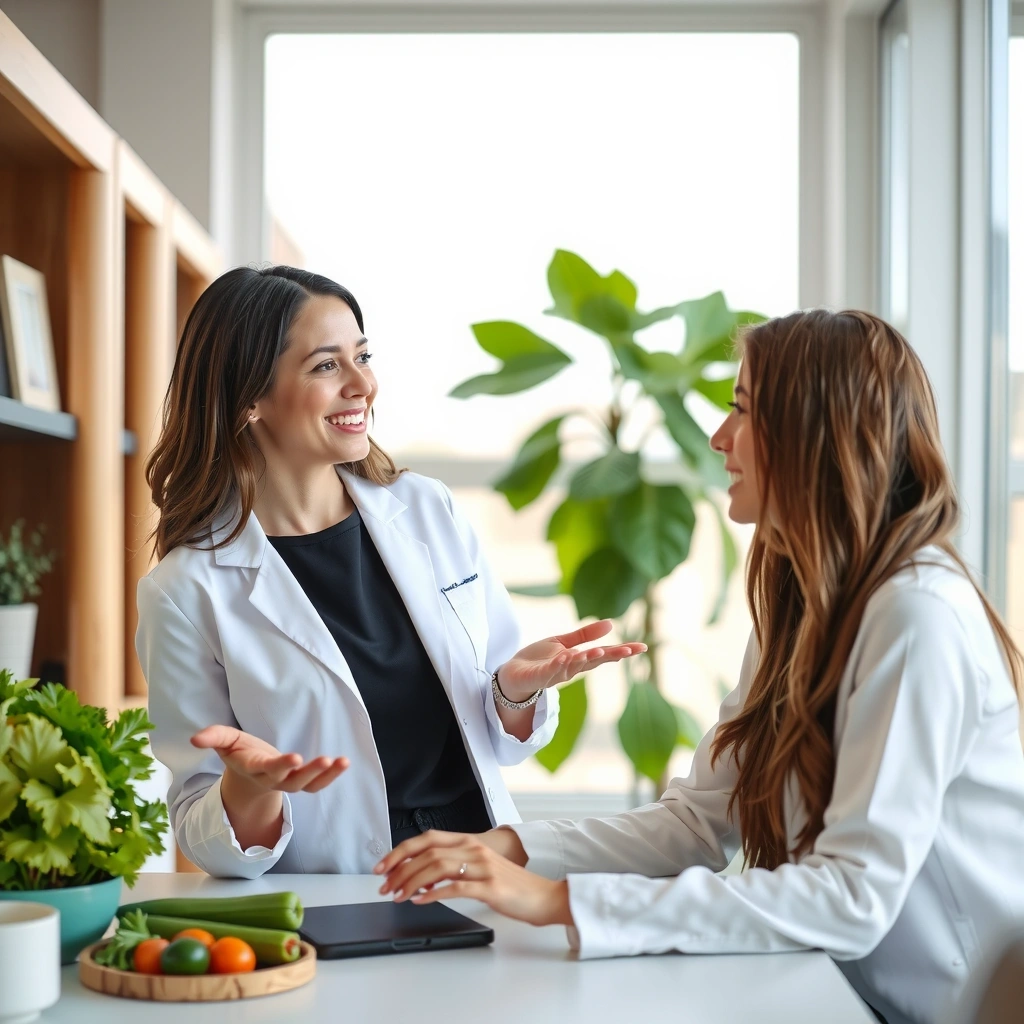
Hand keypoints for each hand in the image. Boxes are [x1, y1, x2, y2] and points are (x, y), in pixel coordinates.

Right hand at [191, 725, 348, 793]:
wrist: (248, 772)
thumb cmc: (239, 752)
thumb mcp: (225, 741)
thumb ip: (213, 737)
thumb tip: (194, 739)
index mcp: (254, 768)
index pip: (266, 768)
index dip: (280, 765)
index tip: (295, 757)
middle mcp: (272, 778)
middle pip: (290, 780)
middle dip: (307, 772)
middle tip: (324, 760)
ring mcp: (287, 782)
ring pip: (306, 785)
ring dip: (324, 775)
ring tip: (341, 762)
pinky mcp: (299, 781)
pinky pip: (316, 784)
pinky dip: (330, 776)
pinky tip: (343, 762)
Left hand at [373, 830, 572, 927]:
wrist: (542, 895)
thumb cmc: (509, 885)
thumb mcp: (479, 868)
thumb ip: (454, 865)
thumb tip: (421, 874)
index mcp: (469, 842)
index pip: (427, 839)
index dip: (401, 850)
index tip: (383, 866)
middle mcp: (474, 849)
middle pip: (428, 852)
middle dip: (400, 869)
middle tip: (385, 885)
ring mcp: (482, 867)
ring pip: (437, 867)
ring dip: (412, 881)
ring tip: (398, 895)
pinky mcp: (489, 887)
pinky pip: (455, 887)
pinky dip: (433, 893)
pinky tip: (420, 901)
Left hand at [498, 619, 646, 702]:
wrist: (511, 674)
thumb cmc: (538, 660)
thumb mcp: (563, 643)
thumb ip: (585, 636)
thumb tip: (611, 624)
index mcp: (578, 660)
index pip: (604, 655)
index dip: (622, 651)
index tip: (642, 647)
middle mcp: (570, 669)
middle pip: (593, 662)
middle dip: (610, 656)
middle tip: (628, 650)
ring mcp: (554, 674)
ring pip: (573, 667)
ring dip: (586, 659)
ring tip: (599, 651)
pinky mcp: (538, 677)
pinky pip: (550, 671)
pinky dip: (558, 665)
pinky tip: (566, 657)